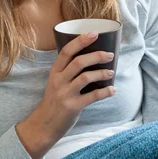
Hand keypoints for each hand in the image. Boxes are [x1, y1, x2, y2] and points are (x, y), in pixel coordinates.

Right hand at [16, 33, 115, 158]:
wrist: (44, 125)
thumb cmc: (54, 101)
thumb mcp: (56, 83)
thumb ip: (69, 72)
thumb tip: (93, 59)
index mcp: (55, 72)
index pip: (66, 51)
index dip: (80, 41)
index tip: (94, 33)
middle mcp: (58, 81)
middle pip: (78, 62)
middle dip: (96, 56)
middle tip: (110, 55)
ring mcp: (65, 94)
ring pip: (85, 77)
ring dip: (101, 73)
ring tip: (111, 73)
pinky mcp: (72, 107)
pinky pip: (92, 96)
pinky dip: (105, 92)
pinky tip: (112, 90)